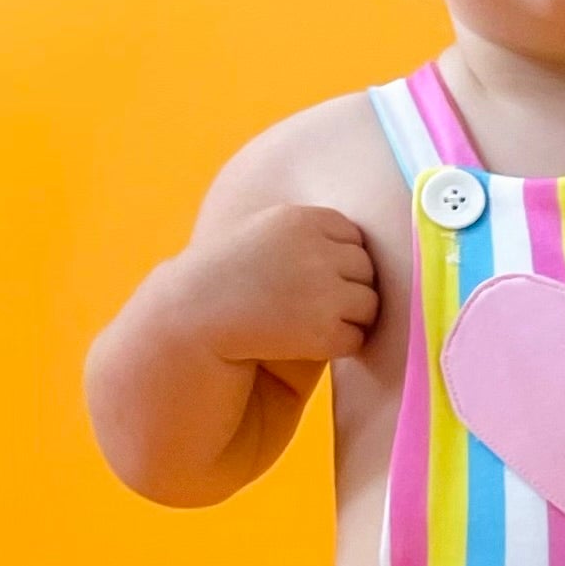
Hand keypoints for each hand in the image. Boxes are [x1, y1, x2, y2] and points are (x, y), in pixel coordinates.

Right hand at [169, 206, 379, 397]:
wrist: (188, 323)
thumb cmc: (228, 279)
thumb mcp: (267, 235)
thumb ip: (311, 234)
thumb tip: (376, 239)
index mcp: (303, 220)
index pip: (355, 237)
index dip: (337, 261)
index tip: (308, 276)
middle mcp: (318, 251)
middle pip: (367, 270)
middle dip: (347, 289)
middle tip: (304, 305)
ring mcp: (324, 291)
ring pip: (370, 305)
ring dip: (347, 318)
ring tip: (302, 322)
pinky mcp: (324, 330)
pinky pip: (356, 339)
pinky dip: (337, 345)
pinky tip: (300, 342)